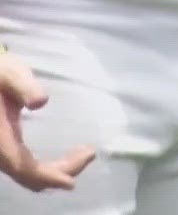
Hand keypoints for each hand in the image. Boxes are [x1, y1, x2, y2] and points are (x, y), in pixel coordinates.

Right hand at [0, 52, 93, 190]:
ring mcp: (2, 150)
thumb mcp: (10, 74)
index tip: (71, 182)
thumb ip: (24, 86)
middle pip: (28, 175)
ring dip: (56, 169)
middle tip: (89, 152)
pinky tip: (68, 154)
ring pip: (28, 173)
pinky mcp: (6, 148)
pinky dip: (47, 168)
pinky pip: (26, 167)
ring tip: (85, 152)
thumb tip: (40, 102)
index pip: (22, 167)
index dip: (46, 176)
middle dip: (61, 170)